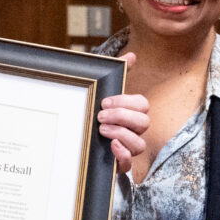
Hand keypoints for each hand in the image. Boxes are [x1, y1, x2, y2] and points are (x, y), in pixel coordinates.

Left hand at [97, 53, 148, 173]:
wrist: (76, 142)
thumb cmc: (94, 115)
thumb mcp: (102, 93)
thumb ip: (118, 74)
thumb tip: (132, 55)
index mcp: (132, 113)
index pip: (142, 104)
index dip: (125, 102)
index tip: (104, 102)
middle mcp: (134, 131)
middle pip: (143, 122)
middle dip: (122, 116)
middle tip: (100, 116)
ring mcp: (128, 148)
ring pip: (139, 144)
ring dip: (122, 134)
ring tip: (102, 130)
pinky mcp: (119, 164)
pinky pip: (129, 164)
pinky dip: (122, 154)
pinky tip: (111, 146)